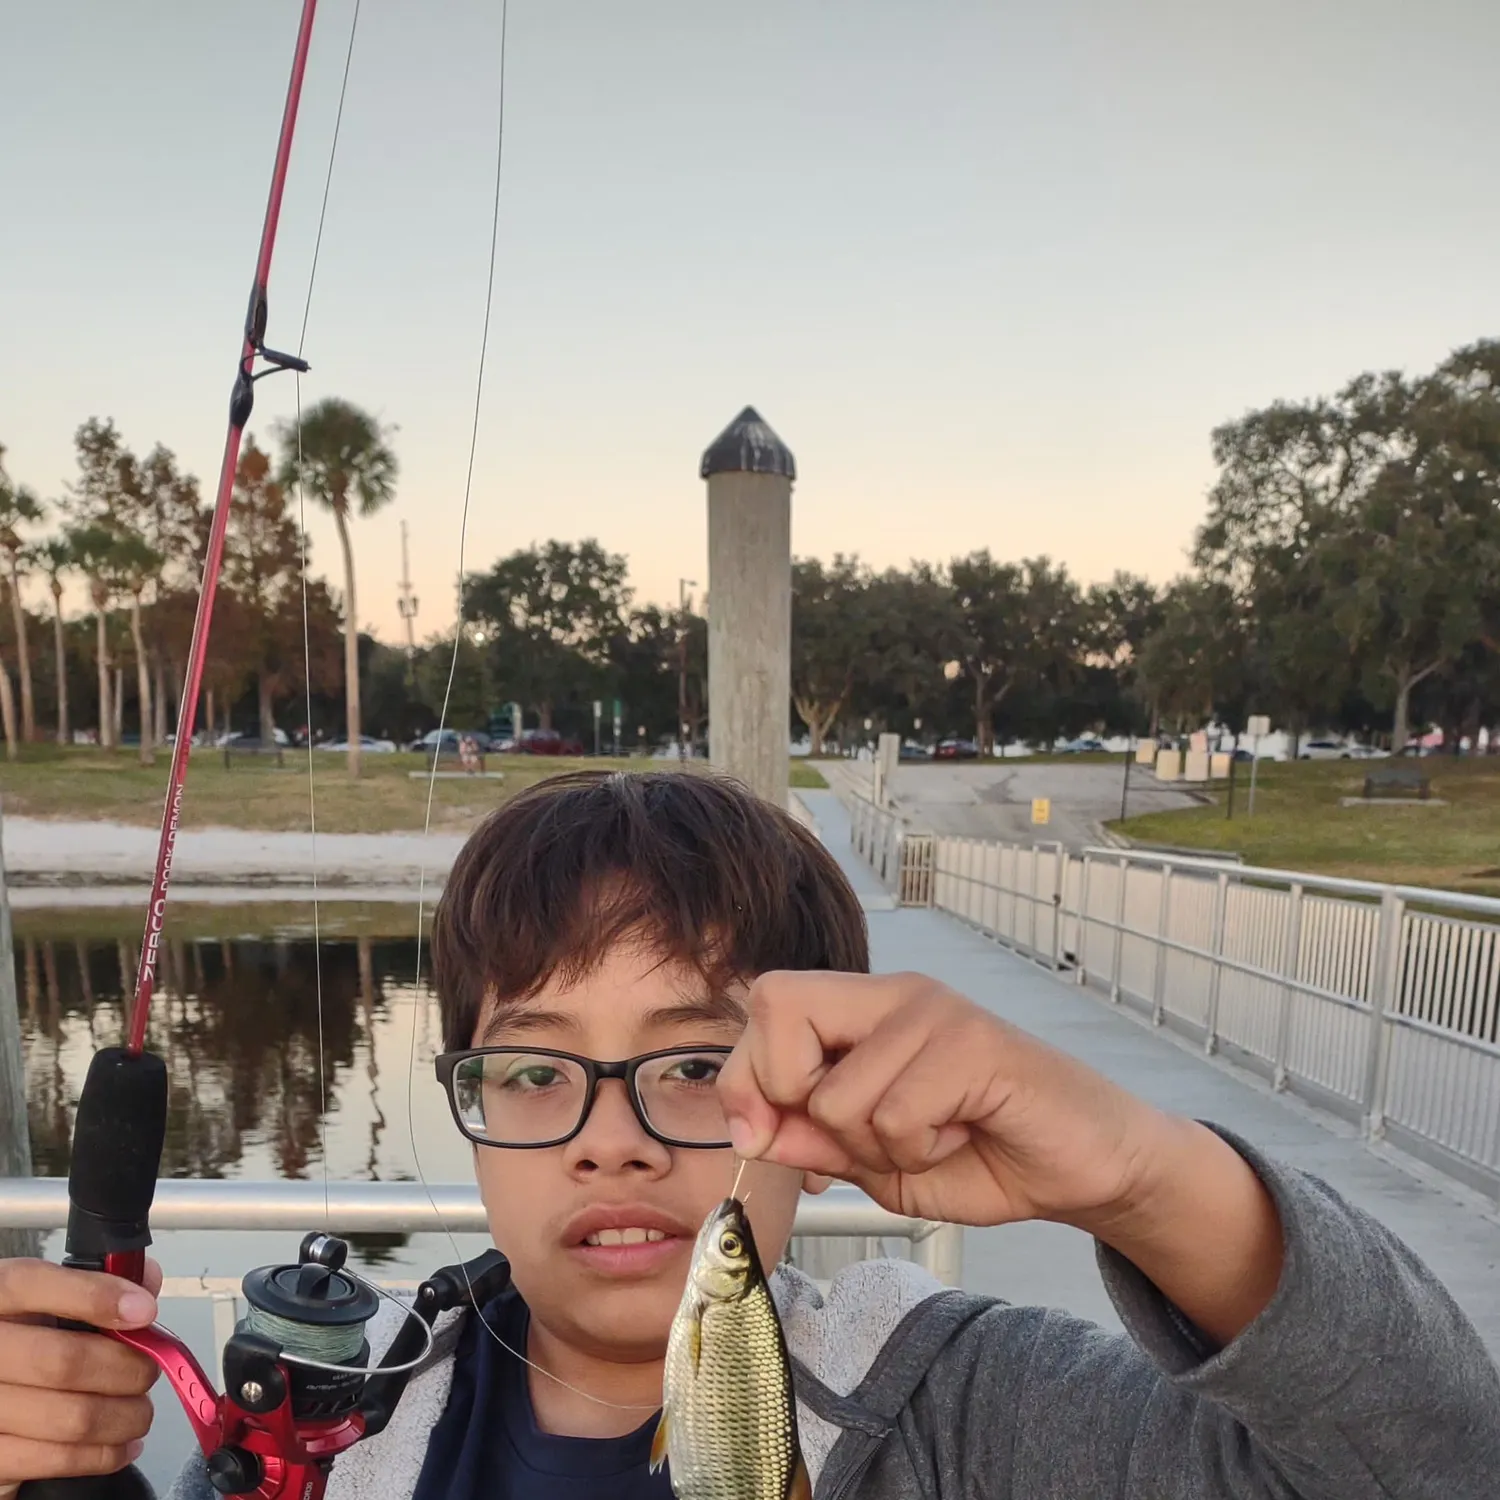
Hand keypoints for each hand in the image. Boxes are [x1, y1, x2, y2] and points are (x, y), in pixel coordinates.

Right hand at [0, 1258, 161, 1495]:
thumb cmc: (20, 1341)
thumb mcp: (40, 1301)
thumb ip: (93, 1284)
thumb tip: (145, 1285)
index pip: (33, 1286)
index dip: (97, 1297)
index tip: (144, 1311)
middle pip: (64, 1361)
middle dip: (127, 1368)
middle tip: (149, 1371)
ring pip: (71, 1418)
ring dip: (124, 1416)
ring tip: (139, 1411)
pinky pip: (56, 1461)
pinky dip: (103, 1455)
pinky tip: (121, 1445)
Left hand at [717, 970, 1167, 1229]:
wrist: (1085, 1165)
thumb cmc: (982, 1154)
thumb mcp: (877, 1161)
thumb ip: (816, 1140)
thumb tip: (753, 1130)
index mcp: (865, 1010)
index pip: (767, 1005)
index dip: (745, 1076)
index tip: (760, 1136)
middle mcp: (894, 992)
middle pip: (779, 1004)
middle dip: (791, 1094)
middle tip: (855, 1137)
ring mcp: (934, 1011)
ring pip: (839, 1093)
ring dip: (877, 1148)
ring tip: (933, 1138)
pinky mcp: (973, 1043)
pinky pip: (897, 1115)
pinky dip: (920, 1151)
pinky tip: (962, 1134)